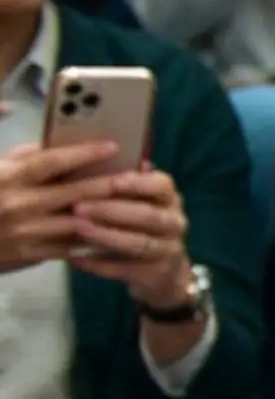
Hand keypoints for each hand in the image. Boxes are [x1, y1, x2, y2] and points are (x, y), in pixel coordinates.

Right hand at [0, 136, 123, 274]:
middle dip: (110, 183)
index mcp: (8, 178)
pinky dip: (96, 235)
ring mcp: (26, 233)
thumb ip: (26, 157)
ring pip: (80, 222)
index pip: (53, 161)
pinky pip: (73, 245)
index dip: (85, 153)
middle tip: (138, 175)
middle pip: (76, 192)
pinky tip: (118, 227)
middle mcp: (18, 205)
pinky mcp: (32, 255)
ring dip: (110, 213)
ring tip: (135, 202)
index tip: (112, 146)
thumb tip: (62, 144)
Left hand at [68, 162, 192, 303]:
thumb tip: (95, 156)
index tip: (112, 180)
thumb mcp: (139, 201)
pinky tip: (76, 258)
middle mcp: (175, 222)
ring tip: (77, 229)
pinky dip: (100, 264)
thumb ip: (123, 183)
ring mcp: (168, 249)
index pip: (162, 185)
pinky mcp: (156, 274)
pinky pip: (126, 269)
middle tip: (79, 206)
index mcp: (169, 199)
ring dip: (106, 235)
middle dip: (113, 210)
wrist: (163, 272)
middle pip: (149, 215)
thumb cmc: (140, 226)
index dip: (138, 183)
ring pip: (139, 243)